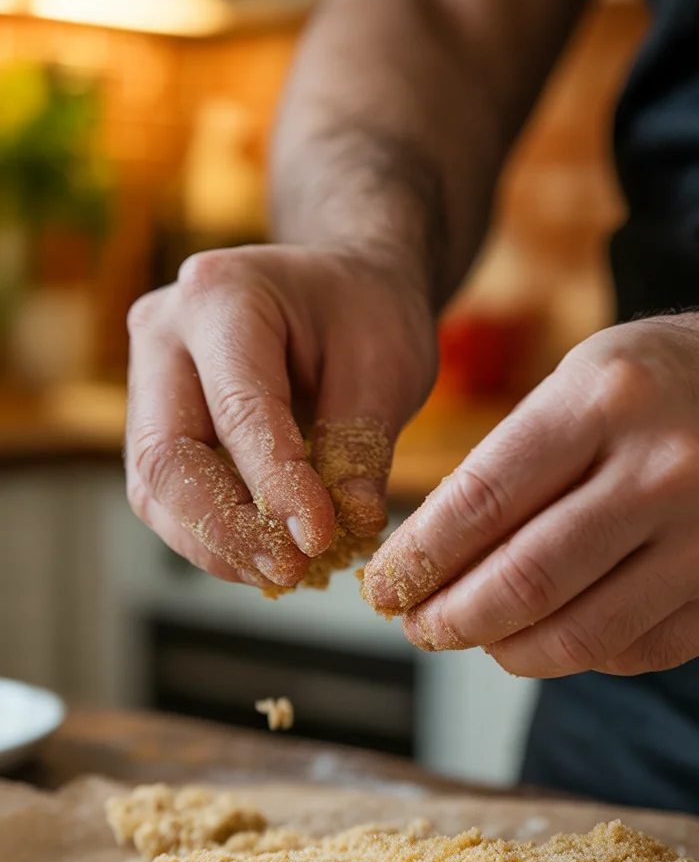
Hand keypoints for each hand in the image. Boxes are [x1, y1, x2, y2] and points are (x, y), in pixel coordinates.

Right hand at [126, 246, 435, 586]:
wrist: (341, 289)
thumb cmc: (366, 313)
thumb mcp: (387, 364)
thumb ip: (363, 442)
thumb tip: (352, 524)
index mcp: (221, 296)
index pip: (239, 409)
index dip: (276, 485)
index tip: (317, 538)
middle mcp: (164, 334)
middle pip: (166, 455)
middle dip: (226, 528)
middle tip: (290, 570)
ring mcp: (149, 380)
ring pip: (155, 487)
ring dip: (216, 544)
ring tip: (284, 572)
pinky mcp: (156, 424)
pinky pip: (168, 496)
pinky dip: (215, 536)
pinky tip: (265, 557)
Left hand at [362, 303, 698, 675]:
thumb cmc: (664, 387)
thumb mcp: (579, 382)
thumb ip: (506, 466)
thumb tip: (423, 563)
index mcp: (607, 399)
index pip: (480, 502)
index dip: (417, 560)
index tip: (383, 588)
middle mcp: (668, 470)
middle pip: (523, 582)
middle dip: (448, 620)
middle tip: (417, 628)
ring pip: (574, 637)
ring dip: (504, 650)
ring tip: (476, 636)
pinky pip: (629, 653)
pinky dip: (575, 650)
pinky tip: (554, 627)